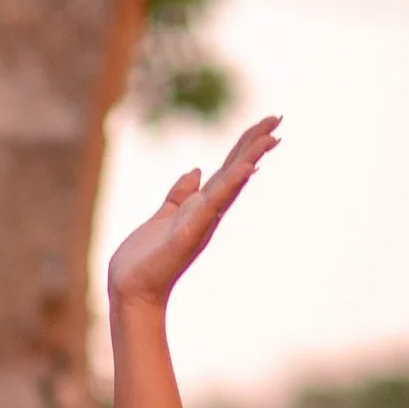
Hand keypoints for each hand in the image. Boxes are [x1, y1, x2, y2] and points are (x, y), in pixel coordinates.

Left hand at [105, 113, 279, 316]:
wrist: (130, 289)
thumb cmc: (145, 259)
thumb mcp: (163, 216)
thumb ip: (179, 195)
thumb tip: (196, 172)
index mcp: (201, 207)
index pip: (227, 169)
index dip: (245, 146)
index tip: (267, 126)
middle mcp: (207, 213)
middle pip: (236, 170)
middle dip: (256, 144)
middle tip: (278, 118)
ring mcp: (201, 222)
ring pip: (231, 184)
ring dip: (251, 158)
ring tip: (271, 136)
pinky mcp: (190, 233)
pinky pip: (213, 204)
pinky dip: (230, 186)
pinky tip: (246, 168)